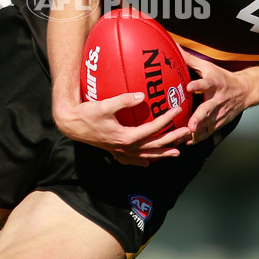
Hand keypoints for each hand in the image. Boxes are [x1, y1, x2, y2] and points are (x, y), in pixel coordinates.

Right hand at [54, 92, 190, 166]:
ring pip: (146, 156)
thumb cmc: (86, 113)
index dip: (166, 120)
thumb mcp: (104, 105)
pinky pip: (133, 160)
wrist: (71, 124)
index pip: (152, 129)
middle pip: (154, 146)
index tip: (177, 111)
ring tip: (177, 152)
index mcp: (125, 137)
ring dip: (162, 154)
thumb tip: (141, 96)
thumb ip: (123, 100)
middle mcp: (125, 147)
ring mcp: (120, 152)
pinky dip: (144, 161)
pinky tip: (148, 163)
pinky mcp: (114, 151)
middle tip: (187, 134)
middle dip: (172, 140)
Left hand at [182, 50, 246, 141]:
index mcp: (214, 83)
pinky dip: (198, 138)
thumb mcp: (208, 66)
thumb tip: (174, 47)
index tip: (189, 87)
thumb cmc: (223, 77)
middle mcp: (217, 99)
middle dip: (199, 117)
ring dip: (196, 131)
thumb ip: (190, 59)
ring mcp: (219, 113)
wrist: (245, 91)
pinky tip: (187, 141)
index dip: (198, 84)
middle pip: (208, 109)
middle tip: (190, 125)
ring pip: (207, 124)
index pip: (206, 83)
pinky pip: (208, 132)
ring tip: (182, 137)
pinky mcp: (219, 122)